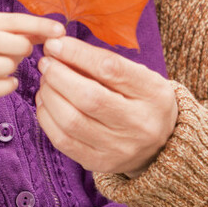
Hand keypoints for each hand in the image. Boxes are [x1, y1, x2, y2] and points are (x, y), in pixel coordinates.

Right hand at [0, 12, 64, 115]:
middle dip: (20, 45)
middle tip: (29, 51)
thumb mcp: (10, 35)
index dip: (38, 24)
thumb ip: (33, 32)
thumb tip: (59, 31)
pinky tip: (12, 82)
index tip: (60, 30)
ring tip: (13, 65)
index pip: (13, 20)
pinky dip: (7, 86)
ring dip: (10, 66)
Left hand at [36, 36, 177, 175]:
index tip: (55, 44)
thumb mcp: (137, 74)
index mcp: (153, 93)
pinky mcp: (101, 162)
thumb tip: (57, 48)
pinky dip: (46, 117)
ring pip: (72, 120)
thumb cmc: (141, 98)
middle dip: (58, 75)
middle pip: (89, 97)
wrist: (161, 144)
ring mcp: (120, 147)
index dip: (77, 53)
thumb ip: (101, 61)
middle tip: (46, 62)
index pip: (111, 69)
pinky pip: (63, 141)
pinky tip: (45, 102)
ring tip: (45, 81)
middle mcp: (140, 124)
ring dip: (49, 95)